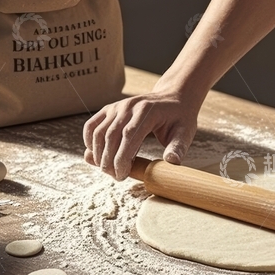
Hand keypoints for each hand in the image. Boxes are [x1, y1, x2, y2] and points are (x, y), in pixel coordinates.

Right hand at [83, 80, 198, 179]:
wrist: (173, 98)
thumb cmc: (179, 119)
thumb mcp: (185, 133)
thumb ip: (178, 148)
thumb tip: (172, 162)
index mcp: (148, 112)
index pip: (129, 136)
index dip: (122, 158)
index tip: (122, 175)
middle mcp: (129, 106)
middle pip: (111, 136)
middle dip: (109, 160)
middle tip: (116, 177)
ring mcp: (117, 106)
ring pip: (99, 132)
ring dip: (99, 154)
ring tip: (109, 170)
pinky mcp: (110, 109)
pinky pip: (92, 125)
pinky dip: (89, 141)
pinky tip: (96, 156)